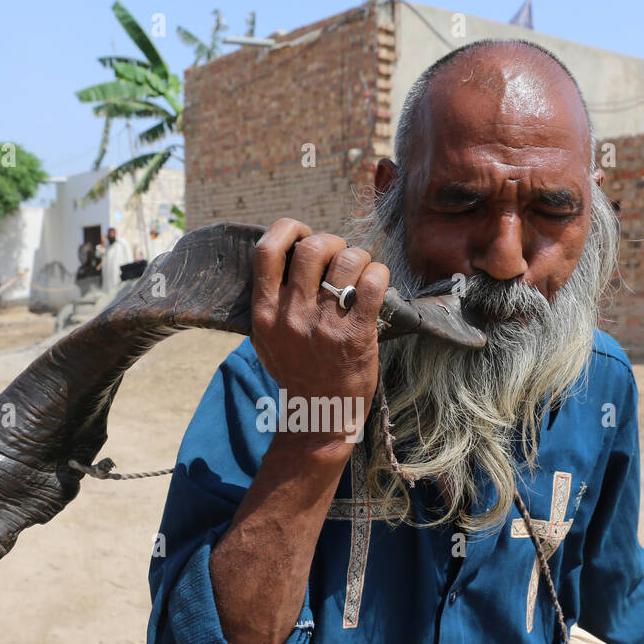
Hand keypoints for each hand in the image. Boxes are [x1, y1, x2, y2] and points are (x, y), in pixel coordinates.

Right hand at [250, 219, 388, 452]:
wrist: (320, 414)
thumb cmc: (297, 371)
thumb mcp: (267, 338)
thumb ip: (270, 301)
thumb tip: (285, 258)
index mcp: (265, 313)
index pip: (267, 251)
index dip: (288, 230)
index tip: (303, 236)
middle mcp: (292, 316)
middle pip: (312, 248)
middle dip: (332, 242)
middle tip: (339, 257)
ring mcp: (325, 325)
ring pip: (347, 260)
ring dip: (359, 257)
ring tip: (360, 271)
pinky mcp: (357, 334)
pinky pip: (373, 283)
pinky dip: (378, 274)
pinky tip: (376, 283)